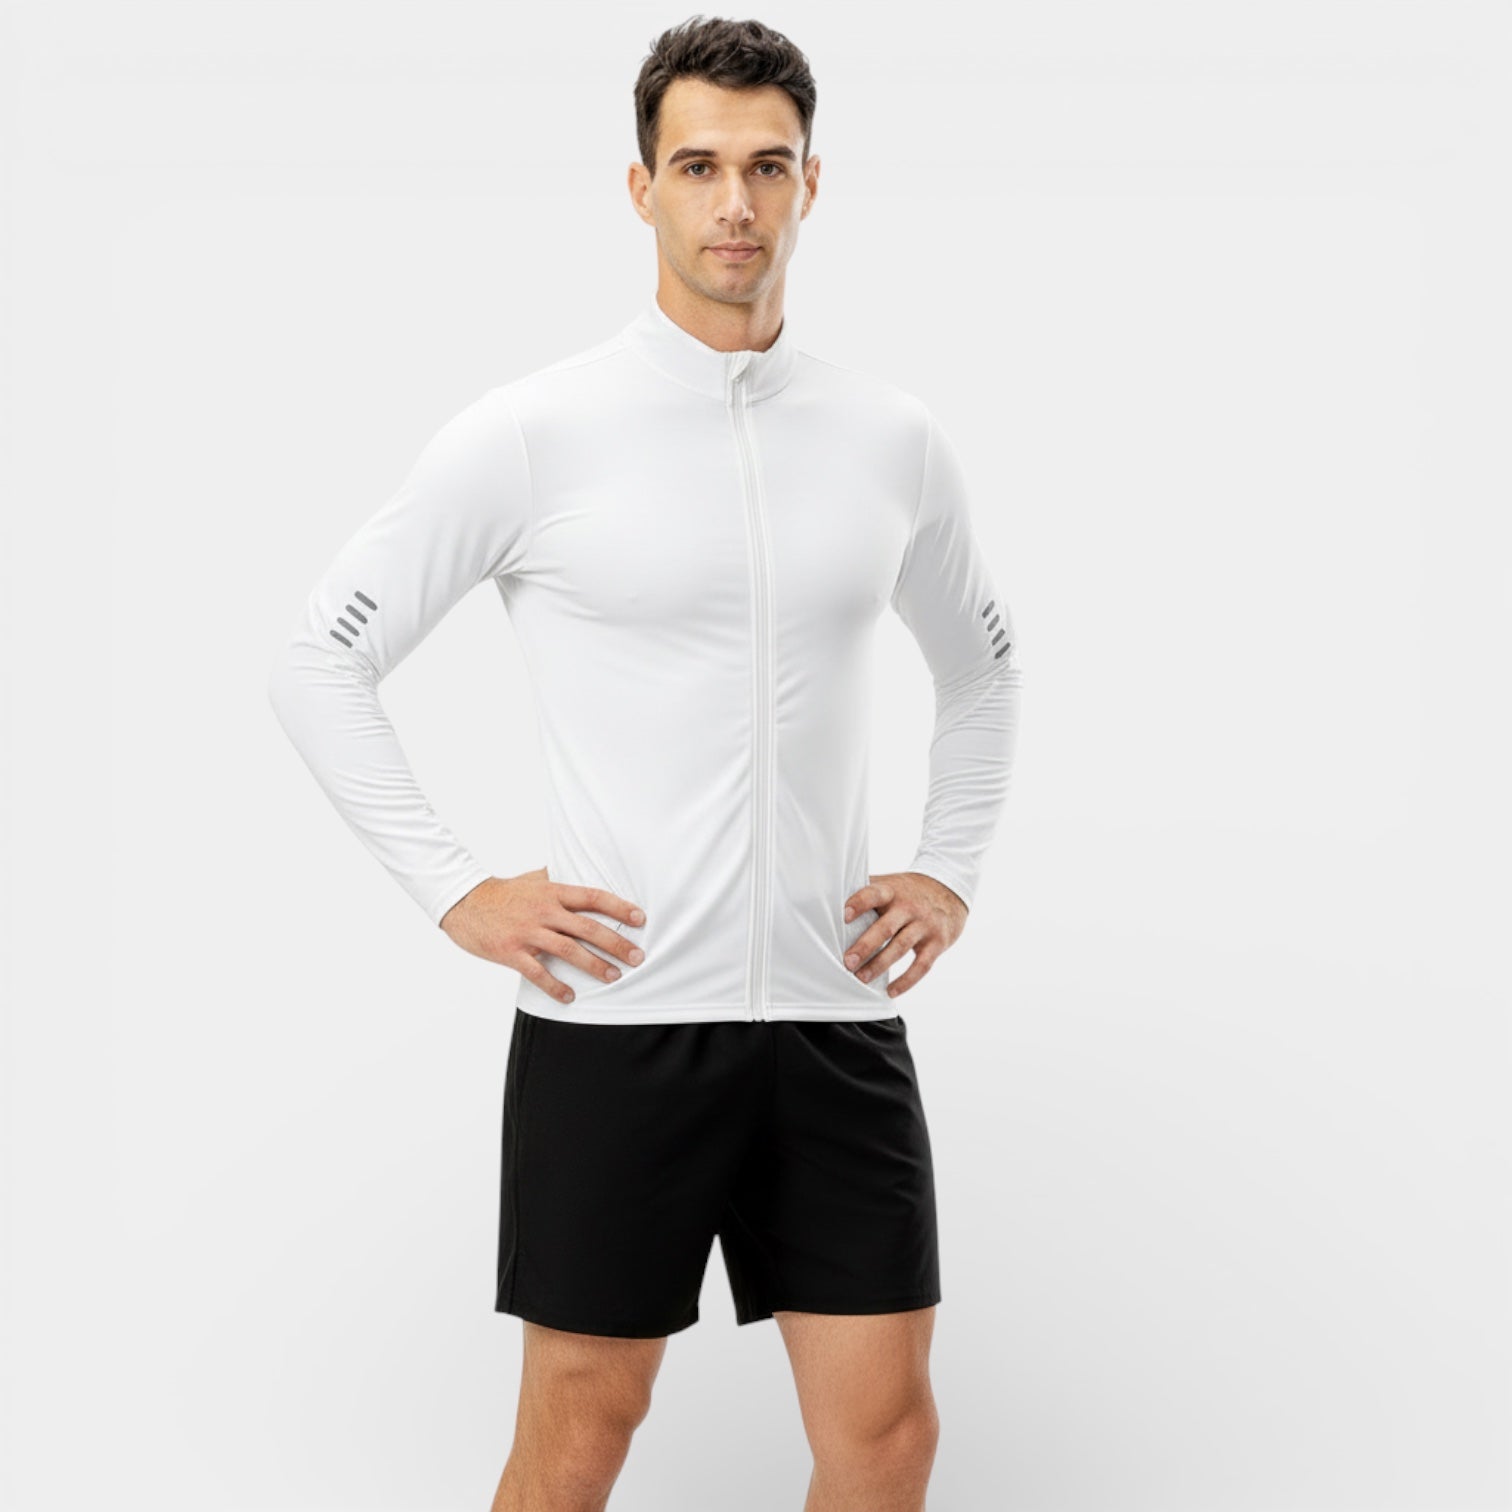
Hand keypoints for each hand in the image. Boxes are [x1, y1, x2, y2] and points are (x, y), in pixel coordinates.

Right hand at [438, 866, 645, 1005]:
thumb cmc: (503, 892)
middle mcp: (544, 911)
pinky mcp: (512, 952)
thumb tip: (580, 871)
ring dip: (594, 965)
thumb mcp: (533, 879)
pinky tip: (570, 996)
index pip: (593, 898)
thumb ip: (557, 879)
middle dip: (616, 943)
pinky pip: (538, 972)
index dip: (618, 908)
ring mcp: (528, 932)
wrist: (464, 903)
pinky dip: (555, 986)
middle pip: (588, 927)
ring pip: (568, 950)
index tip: (640, 919)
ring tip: (613, 977)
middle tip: (637, 957)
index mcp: (553, 892)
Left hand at [841, 872, 967, 999]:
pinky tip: (890, 991)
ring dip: (880, 965)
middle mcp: (909, 907)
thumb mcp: (890, 884)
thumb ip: (866, 890)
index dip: (860, 903)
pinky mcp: (937, 942)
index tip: (844, 916)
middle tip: (848, 962)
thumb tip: (828, 897)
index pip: (874, 894)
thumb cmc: (908, 891)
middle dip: (865, 945)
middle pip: (886, 927)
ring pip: (901, 947)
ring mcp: (925, 925)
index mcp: (892, 891)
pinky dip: (906, 981)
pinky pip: (922, 965)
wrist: (950, 891)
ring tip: (861, 978)